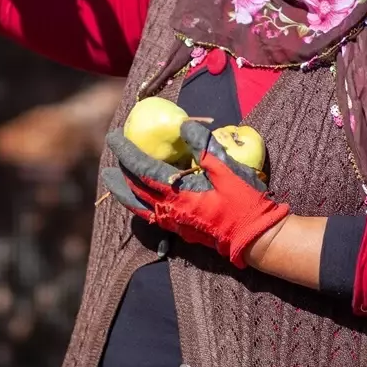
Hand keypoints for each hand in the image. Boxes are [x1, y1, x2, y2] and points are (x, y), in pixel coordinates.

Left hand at [102, 121, 289, 267]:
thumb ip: (204, 147)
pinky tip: (137, 197)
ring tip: (112, 178)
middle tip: (113, 152)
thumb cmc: (244, 201)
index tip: (114, 136)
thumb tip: (183, 127)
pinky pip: (149, 215)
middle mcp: (169, 210)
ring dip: (123, 189)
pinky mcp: (179, 230)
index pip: (142, 168)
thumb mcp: (228, 169)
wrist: (254, 238)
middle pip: (134, 188)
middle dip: (120, 169)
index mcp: (178, 194)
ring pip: (138, 205)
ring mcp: (173, 222)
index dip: (126, 151)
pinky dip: (137, 203)